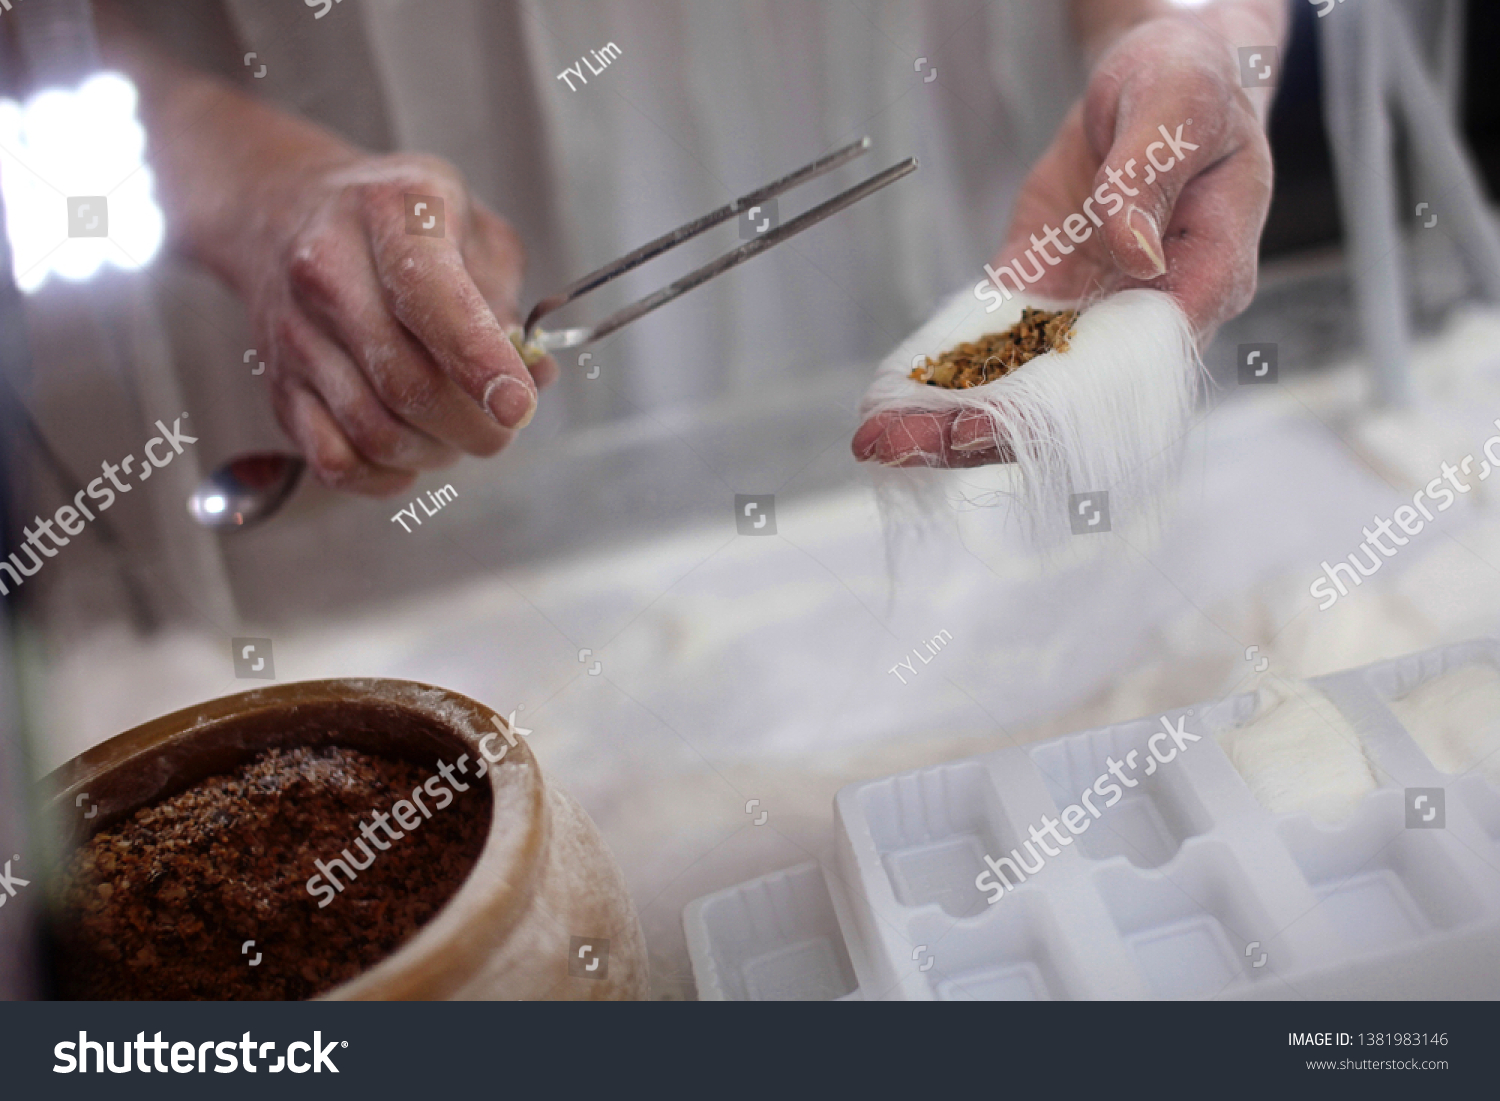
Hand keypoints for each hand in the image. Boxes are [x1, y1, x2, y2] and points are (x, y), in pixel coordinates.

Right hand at [243, 152, 556, 495]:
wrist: (284, 209)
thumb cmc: (397, 221)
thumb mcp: (469, 224)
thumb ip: (507, 298)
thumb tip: (535, 376)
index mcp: (391, 215)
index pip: (432, 300)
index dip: (482, 364)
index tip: (519, 406)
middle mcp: (328, 272)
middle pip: (409, 385)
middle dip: (475, 426)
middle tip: (503, 427)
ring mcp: (296, 333)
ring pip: (375, 432)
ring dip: (436, 453)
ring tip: (458, 432)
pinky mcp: (280, 385)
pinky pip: (333, 461)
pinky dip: (384, 477)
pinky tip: (410, 457)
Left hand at [853, 14, 1274, 467]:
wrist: (1155, 79)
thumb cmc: (1190, 87)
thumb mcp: (1178, 108)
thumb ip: (1151, 177)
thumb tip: (1136, 254)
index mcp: (1203, 277)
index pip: (1141, 363)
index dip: (1068, 405)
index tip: (994, 422)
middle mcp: (1145, 315)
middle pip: (1070, 398)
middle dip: (987, 431)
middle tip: (913, 448)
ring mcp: (1090, 312)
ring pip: (1021, 386)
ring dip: (950, 419)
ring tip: (880, 440)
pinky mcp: (1044, 294)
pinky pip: (993, 345)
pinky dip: (945, 376)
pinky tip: (894, 402)